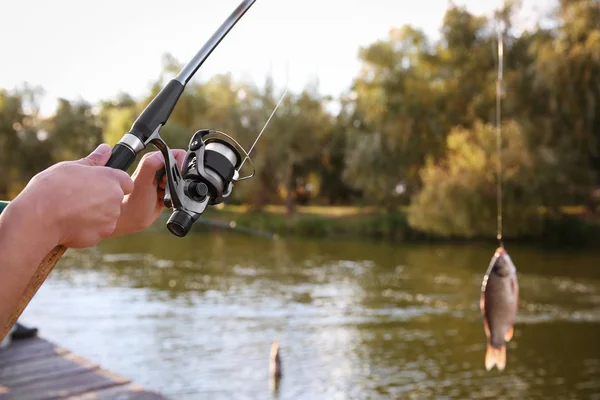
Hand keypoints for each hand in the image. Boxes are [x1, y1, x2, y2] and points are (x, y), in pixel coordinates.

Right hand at [14, 144, 133, 247]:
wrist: (40, 217)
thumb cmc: (53, 187)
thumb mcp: (71, 167)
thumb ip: (93, 161)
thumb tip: (106, 150)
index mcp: (112, 179)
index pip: (126, 182)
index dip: (114, 183)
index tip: (99, 185)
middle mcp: (116, 199)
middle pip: (116, 200)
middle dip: (102, 200)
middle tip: (79, 197)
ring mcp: (109, 219)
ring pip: (107, 217)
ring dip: (95, 215)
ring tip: (72, 210)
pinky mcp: (100, 236)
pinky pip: (96, 231)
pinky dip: (87, 229)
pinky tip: (69, 223)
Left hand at [111, 149, 186, 236]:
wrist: (130, 220)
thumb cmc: (132, 203)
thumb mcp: (142, 182)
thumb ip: (151, 165)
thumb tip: (164, 155)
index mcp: (152, 161)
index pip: (175, 155)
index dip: (178, 165)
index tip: (170, 178)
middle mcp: (157, 168)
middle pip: (180, 168)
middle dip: (176, 179)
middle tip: (163, 187)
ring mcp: (161, 180)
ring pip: (180, 180)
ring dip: (175, 188)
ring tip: (162, 194)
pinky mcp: (165, 191)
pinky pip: (179, 190)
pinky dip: (175, 196)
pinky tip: (164, 200)